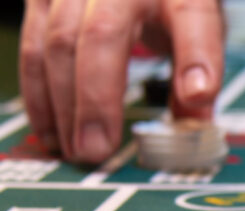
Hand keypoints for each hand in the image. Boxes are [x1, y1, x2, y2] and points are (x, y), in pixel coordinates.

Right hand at [19, 0, 225, 162]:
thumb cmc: (165, 1)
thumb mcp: (197, 25)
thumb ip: (199, 70)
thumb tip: (197, 124)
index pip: (191, 14)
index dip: (197, 56)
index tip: (198, 95)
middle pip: (102, 34)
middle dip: (97, 99)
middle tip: (97, 149)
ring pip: (57, 43)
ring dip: (62, 104)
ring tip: (75, 149)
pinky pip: (32, 46)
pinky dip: (39, 93)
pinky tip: (51, 130)